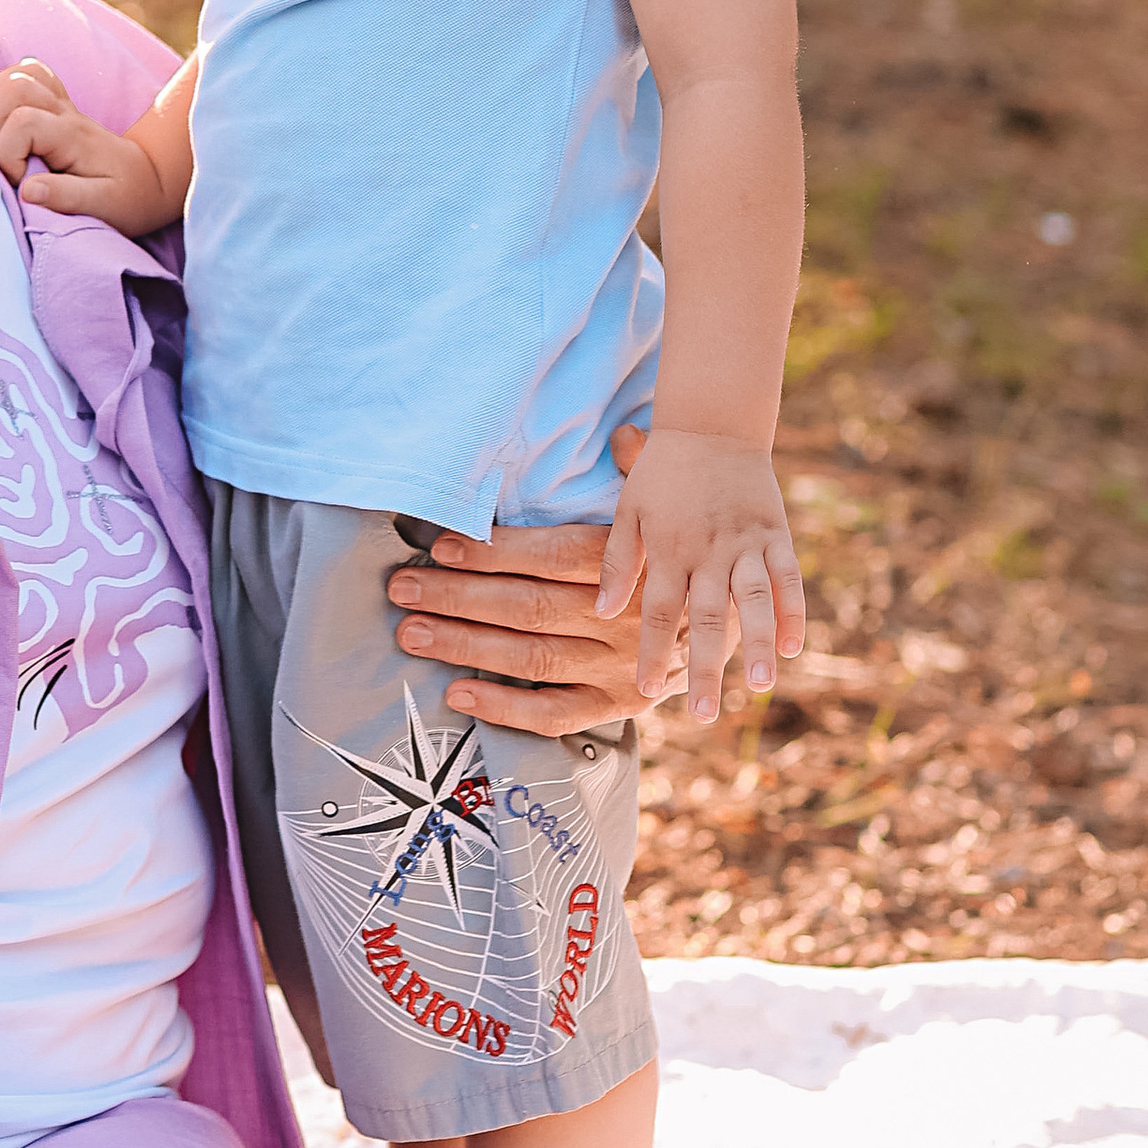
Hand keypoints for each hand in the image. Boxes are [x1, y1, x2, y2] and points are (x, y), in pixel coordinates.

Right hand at [0, 60, 171, 231]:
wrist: (148, 180)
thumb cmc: (127, 197)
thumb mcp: (105, 207)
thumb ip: (66, 197)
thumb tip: (26, 189)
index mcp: (72, 136)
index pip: (23, 122)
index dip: (6, 153)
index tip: (18, 181)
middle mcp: (63, 112)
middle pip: (13, 88)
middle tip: (7, 159)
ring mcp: (59, 103)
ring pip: (14, 76)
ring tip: (4, 140)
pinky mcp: (55, 103)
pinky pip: (26, 74)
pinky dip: (8, 91)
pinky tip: (12, 120)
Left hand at [385, 435, 671, 733]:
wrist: (744, 621)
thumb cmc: (682, 552)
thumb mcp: (669, 508)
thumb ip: (641, 470)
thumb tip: (624, 432)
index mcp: (631, 565)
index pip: (554, 557)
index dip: (496, 552)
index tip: (442, 546)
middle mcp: (622, 620)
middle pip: (529, 607)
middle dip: (458, 597)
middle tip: (402, 590)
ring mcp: (619, 668)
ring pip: (531, 658)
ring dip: (465, 646)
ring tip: (411, 633)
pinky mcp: (617, 706)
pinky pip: (555, 714)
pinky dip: (505, 708)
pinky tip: (458, 692)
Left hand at [597, 426, 805, 723]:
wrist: (712, 423)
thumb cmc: (663, 471)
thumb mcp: (629, 509)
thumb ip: (616, 561)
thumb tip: (601, 612)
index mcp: (669, 548)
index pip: (658, 611)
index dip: (653, 652)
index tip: (647, 691)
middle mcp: (709, 551)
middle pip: (707, 618)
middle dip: (707, 667)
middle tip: (705, 714)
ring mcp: (746, 543)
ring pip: (754, 601)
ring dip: (758, 645)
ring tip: (760, 686)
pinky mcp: (776, 534)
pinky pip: (788, 577)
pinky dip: (793, 611)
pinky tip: (794, 646)